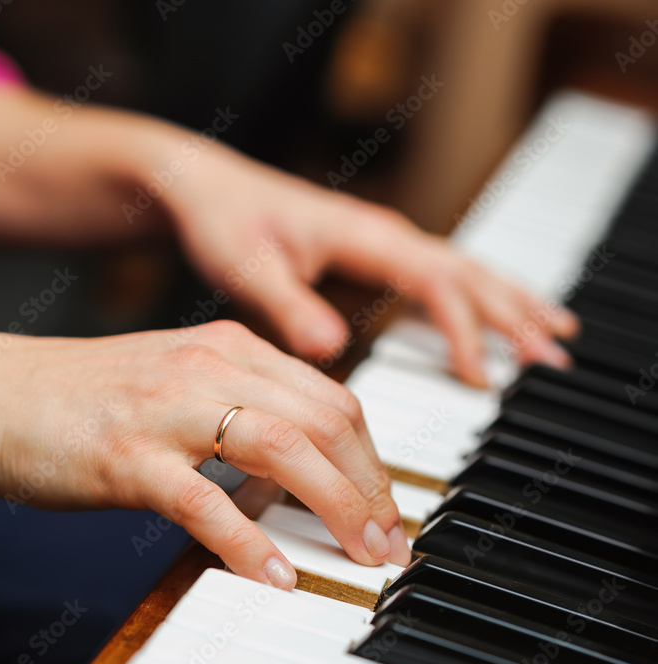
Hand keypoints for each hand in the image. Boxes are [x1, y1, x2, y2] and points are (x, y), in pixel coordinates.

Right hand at [0, 323, 410, 587]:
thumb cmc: (83, 399)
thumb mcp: (178, 386)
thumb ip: (242, 415)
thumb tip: (302, 477)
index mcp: (230, 349)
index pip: (334, 401)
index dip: (374, 463)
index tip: (387, 512)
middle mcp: (210, 367)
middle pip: (328, 422)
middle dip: (373, 490)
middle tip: (388, 546)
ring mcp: (169, 409)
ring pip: (286, 450)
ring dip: (338, 509)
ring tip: (360, 558)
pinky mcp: (128, 457)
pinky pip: (208, 502)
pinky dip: (251, 543)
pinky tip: (278, 576)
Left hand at [159, 140, 578, 383]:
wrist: (206, 188)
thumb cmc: (225, 221)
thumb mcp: (248, 267)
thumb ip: (288, 307)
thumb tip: (329, 348)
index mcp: (366, 237)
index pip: (436, 282)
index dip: (462, 330)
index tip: (479, 377)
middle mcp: (386, 236)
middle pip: (470, 272)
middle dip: (515, 314)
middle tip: (554, 357)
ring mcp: (386, 244)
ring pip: (467, 270)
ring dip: (511, 302)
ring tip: (555, 336)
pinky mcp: (378, 257)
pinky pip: (445, 276)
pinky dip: (481, 298)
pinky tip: (499, 320)